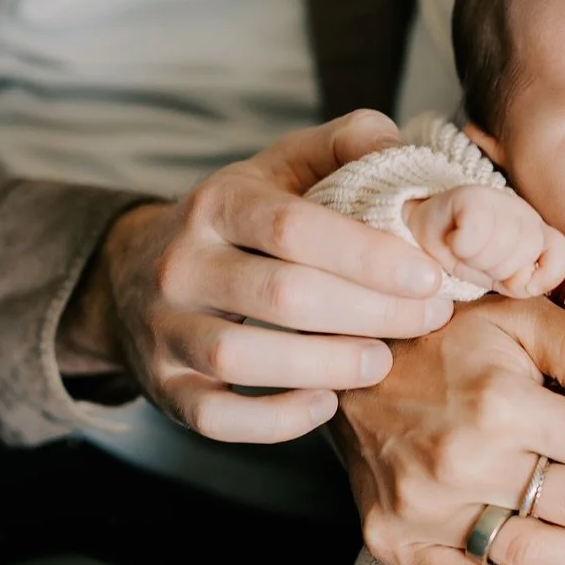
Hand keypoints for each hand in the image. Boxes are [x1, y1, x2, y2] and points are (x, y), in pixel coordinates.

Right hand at [58, 112, 454, 442]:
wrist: (135, 271)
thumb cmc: (242, 219)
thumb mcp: (284, 165)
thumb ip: (347, 143)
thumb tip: (400, 148)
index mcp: (217, 202)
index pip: (293, 227)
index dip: (368, 255)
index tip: (429, 276)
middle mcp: (181, 264)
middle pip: (279, 295)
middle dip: (368, 312)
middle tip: (428, 320)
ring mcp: (164, 329)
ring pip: (240, 359)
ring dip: (325, 367)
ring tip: (380, 362)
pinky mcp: (164, 387)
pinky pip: (216, 417)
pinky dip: (275, 421)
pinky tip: (324, 404)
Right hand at [404, 186, 564, 297]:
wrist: (424, 235)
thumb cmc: (466, 258)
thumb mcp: (502, 278)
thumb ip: (524, 282)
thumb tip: (529, 284)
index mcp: (537, 233)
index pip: (557, 256)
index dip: (533, 277)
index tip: (508, 281)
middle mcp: (523, 212)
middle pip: (527, 251)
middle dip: (498, 269)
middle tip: (478, 262)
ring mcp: (499, 200)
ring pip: (502, 245)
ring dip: (477, 259)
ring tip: (464, 251)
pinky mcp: (470, 196)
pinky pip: (475, 234)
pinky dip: (463, 246)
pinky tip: (454, 243)